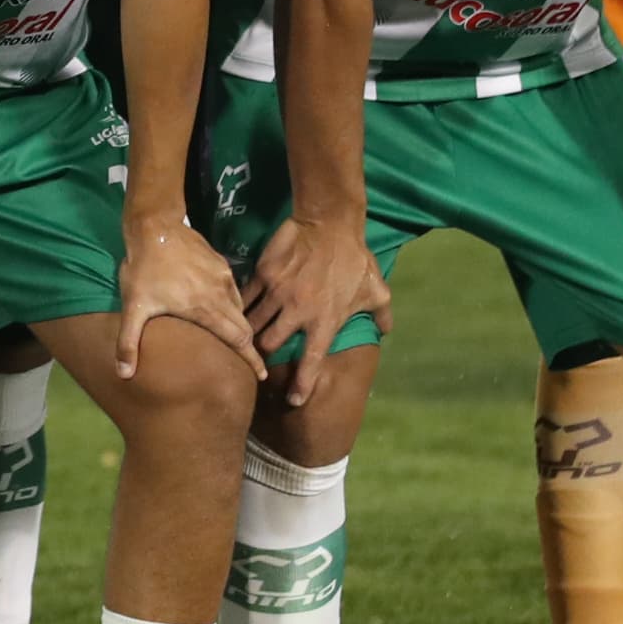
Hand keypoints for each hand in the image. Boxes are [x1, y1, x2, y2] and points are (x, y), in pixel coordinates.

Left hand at [117, 217, 263, 384]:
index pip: (238, 339)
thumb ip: (128, 342)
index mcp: (206, 309)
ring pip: (240, 307)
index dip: (251, 359)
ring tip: (233, 336)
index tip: (262, 375)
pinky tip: (220, 307)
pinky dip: (232, 304)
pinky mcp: (221, 263)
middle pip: (244, 326)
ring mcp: (223, 277)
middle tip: (249, 361)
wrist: (155, 227)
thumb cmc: (144, 269)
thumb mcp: (133, 307)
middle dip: (249, 345)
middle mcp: (221, 295)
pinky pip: (233, 290)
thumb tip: (123, 374)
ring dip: (239, 323)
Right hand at [242, 212, 390, 406]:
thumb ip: (381, 313)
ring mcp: (279, 293)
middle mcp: (299, 312)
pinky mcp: (264, 274)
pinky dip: (240, 307)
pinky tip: (235, 310)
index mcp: (326, 321)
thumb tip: (387, 331)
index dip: (301, 385)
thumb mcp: (375, 288)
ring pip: (253, 324)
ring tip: (240, 338)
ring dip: (247, 333)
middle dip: (262, 355)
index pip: (310, 361)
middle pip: (269, 345)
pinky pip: (246, 298)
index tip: (294, 400)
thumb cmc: (354, 258)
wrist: (330, 222)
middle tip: (258, 357)